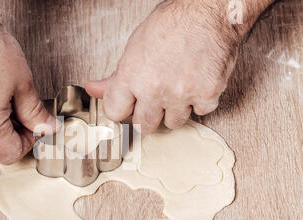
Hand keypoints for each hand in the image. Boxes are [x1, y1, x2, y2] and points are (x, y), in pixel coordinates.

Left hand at [86, 0, 241, 133]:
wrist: (209, 11)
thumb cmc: (173, 22)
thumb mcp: (135, 46)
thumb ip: (116, 76)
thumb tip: (94, 89)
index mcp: (132, 76)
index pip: (115, 113)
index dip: (122, 109)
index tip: (128, 107)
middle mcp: (155, 89)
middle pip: (143, 125)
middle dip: (147, 115)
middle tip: (154, 100)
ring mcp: (181, 94)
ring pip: (173, 123)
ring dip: (174, 111)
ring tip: (176, 89)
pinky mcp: (207, 94)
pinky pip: (200, 112)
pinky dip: (199, 102)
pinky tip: (196, 84)